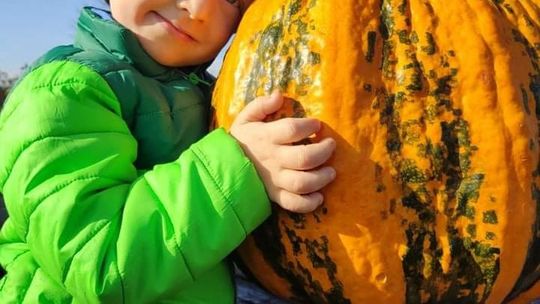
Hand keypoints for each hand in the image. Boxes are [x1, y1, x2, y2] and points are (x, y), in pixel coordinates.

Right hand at [230, 91, 335, 212]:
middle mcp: (273, 160)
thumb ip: (261, 105)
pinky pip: (294, 204)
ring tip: (331, 171)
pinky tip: (319, 197)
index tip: (317, 124)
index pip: (291, 130)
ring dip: (322, 178)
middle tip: (331, 145)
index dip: (308, 126)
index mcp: (265, 138)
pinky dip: (309, 203)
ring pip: (302, 182)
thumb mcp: (245, 118)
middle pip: (304, 158)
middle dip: (323, 151)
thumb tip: (279, 94)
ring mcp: (274, 180)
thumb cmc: (241, 141)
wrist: (222, 168)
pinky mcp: (275, 196)